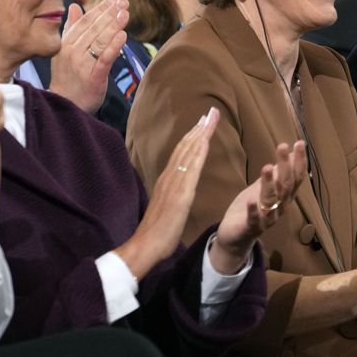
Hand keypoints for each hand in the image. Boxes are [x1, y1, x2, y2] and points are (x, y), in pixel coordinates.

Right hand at [49, 0, 128, 113]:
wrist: (63, 105)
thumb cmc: (67, 77)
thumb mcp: (64, 51)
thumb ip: (71, 28)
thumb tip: (74, 6)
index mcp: (66, 43)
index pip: (85, 22)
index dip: (100, 9)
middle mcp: (73, 51)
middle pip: (94, 28)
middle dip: (110, 13)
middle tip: (124, 2)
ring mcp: (82, 64)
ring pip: (100, 41)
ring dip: (114, 25)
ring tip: (125, 13)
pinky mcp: (93, 77)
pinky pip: (104, 59)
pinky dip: (113, 46)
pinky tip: (123, 35)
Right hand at [115, 108, 217, 279]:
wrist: (146, 245)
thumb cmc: (156, 233)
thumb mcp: (168, 208)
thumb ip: (173, 195)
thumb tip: (179, 190)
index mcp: (167, 180)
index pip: (182, 153)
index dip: (193, 136)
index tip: (202, 123)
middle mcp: (169, 176)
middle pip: (186, 146)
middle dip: (199, 128)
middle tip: (211, 112)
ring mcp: (174, 182)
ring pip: (189, 151)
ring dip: (200, 132)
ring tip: (210, 117)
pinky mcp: (180, 192)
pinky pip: (191, 166)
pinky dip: (198, 150)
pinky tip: (205, 140)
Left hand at [210, 140, 306, 273]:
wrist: (235, 237)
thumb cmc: (252, 208)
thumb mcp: (264, 187)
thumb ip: (277, 173)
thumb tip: (290, 152)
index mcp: (284, 197)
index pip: (295, 177)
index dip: (299, 161)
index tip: (300, 143)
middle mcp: (280, 207)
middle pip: (285, 186)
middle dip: (285, 166)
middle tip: (282, 147)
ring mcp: (267, 218)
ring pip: (271, 200)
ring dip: (269, 184)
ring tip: (266, 167)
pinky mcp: (251, 228)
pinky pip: (254, 219)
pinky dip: (253, 210)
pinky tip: (251, 199)